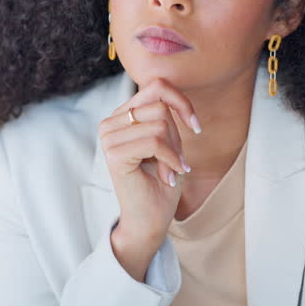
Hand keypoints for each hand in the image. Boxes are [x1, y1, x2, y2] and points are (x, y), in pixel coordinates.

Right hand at [98, 77, 200, 280]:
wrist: (150, 220)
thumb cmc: (161, 182)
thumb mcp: (169, 141)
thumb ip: (165, 115)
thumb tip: (169, 87)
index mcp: (121, 115)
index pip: (156, 86)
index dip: (181, 102)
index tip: (196, 127)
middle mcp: (110, 122)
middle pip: (160, 106)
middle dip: (177, 136)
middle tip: (175, 162)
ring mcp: (108, 137)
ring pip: (160, 124)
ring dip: (174, 152)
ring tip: (169, 171)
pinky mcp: (114, 154)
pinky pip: (156, 142)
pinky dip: (171, 160)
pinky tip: (168, 177)